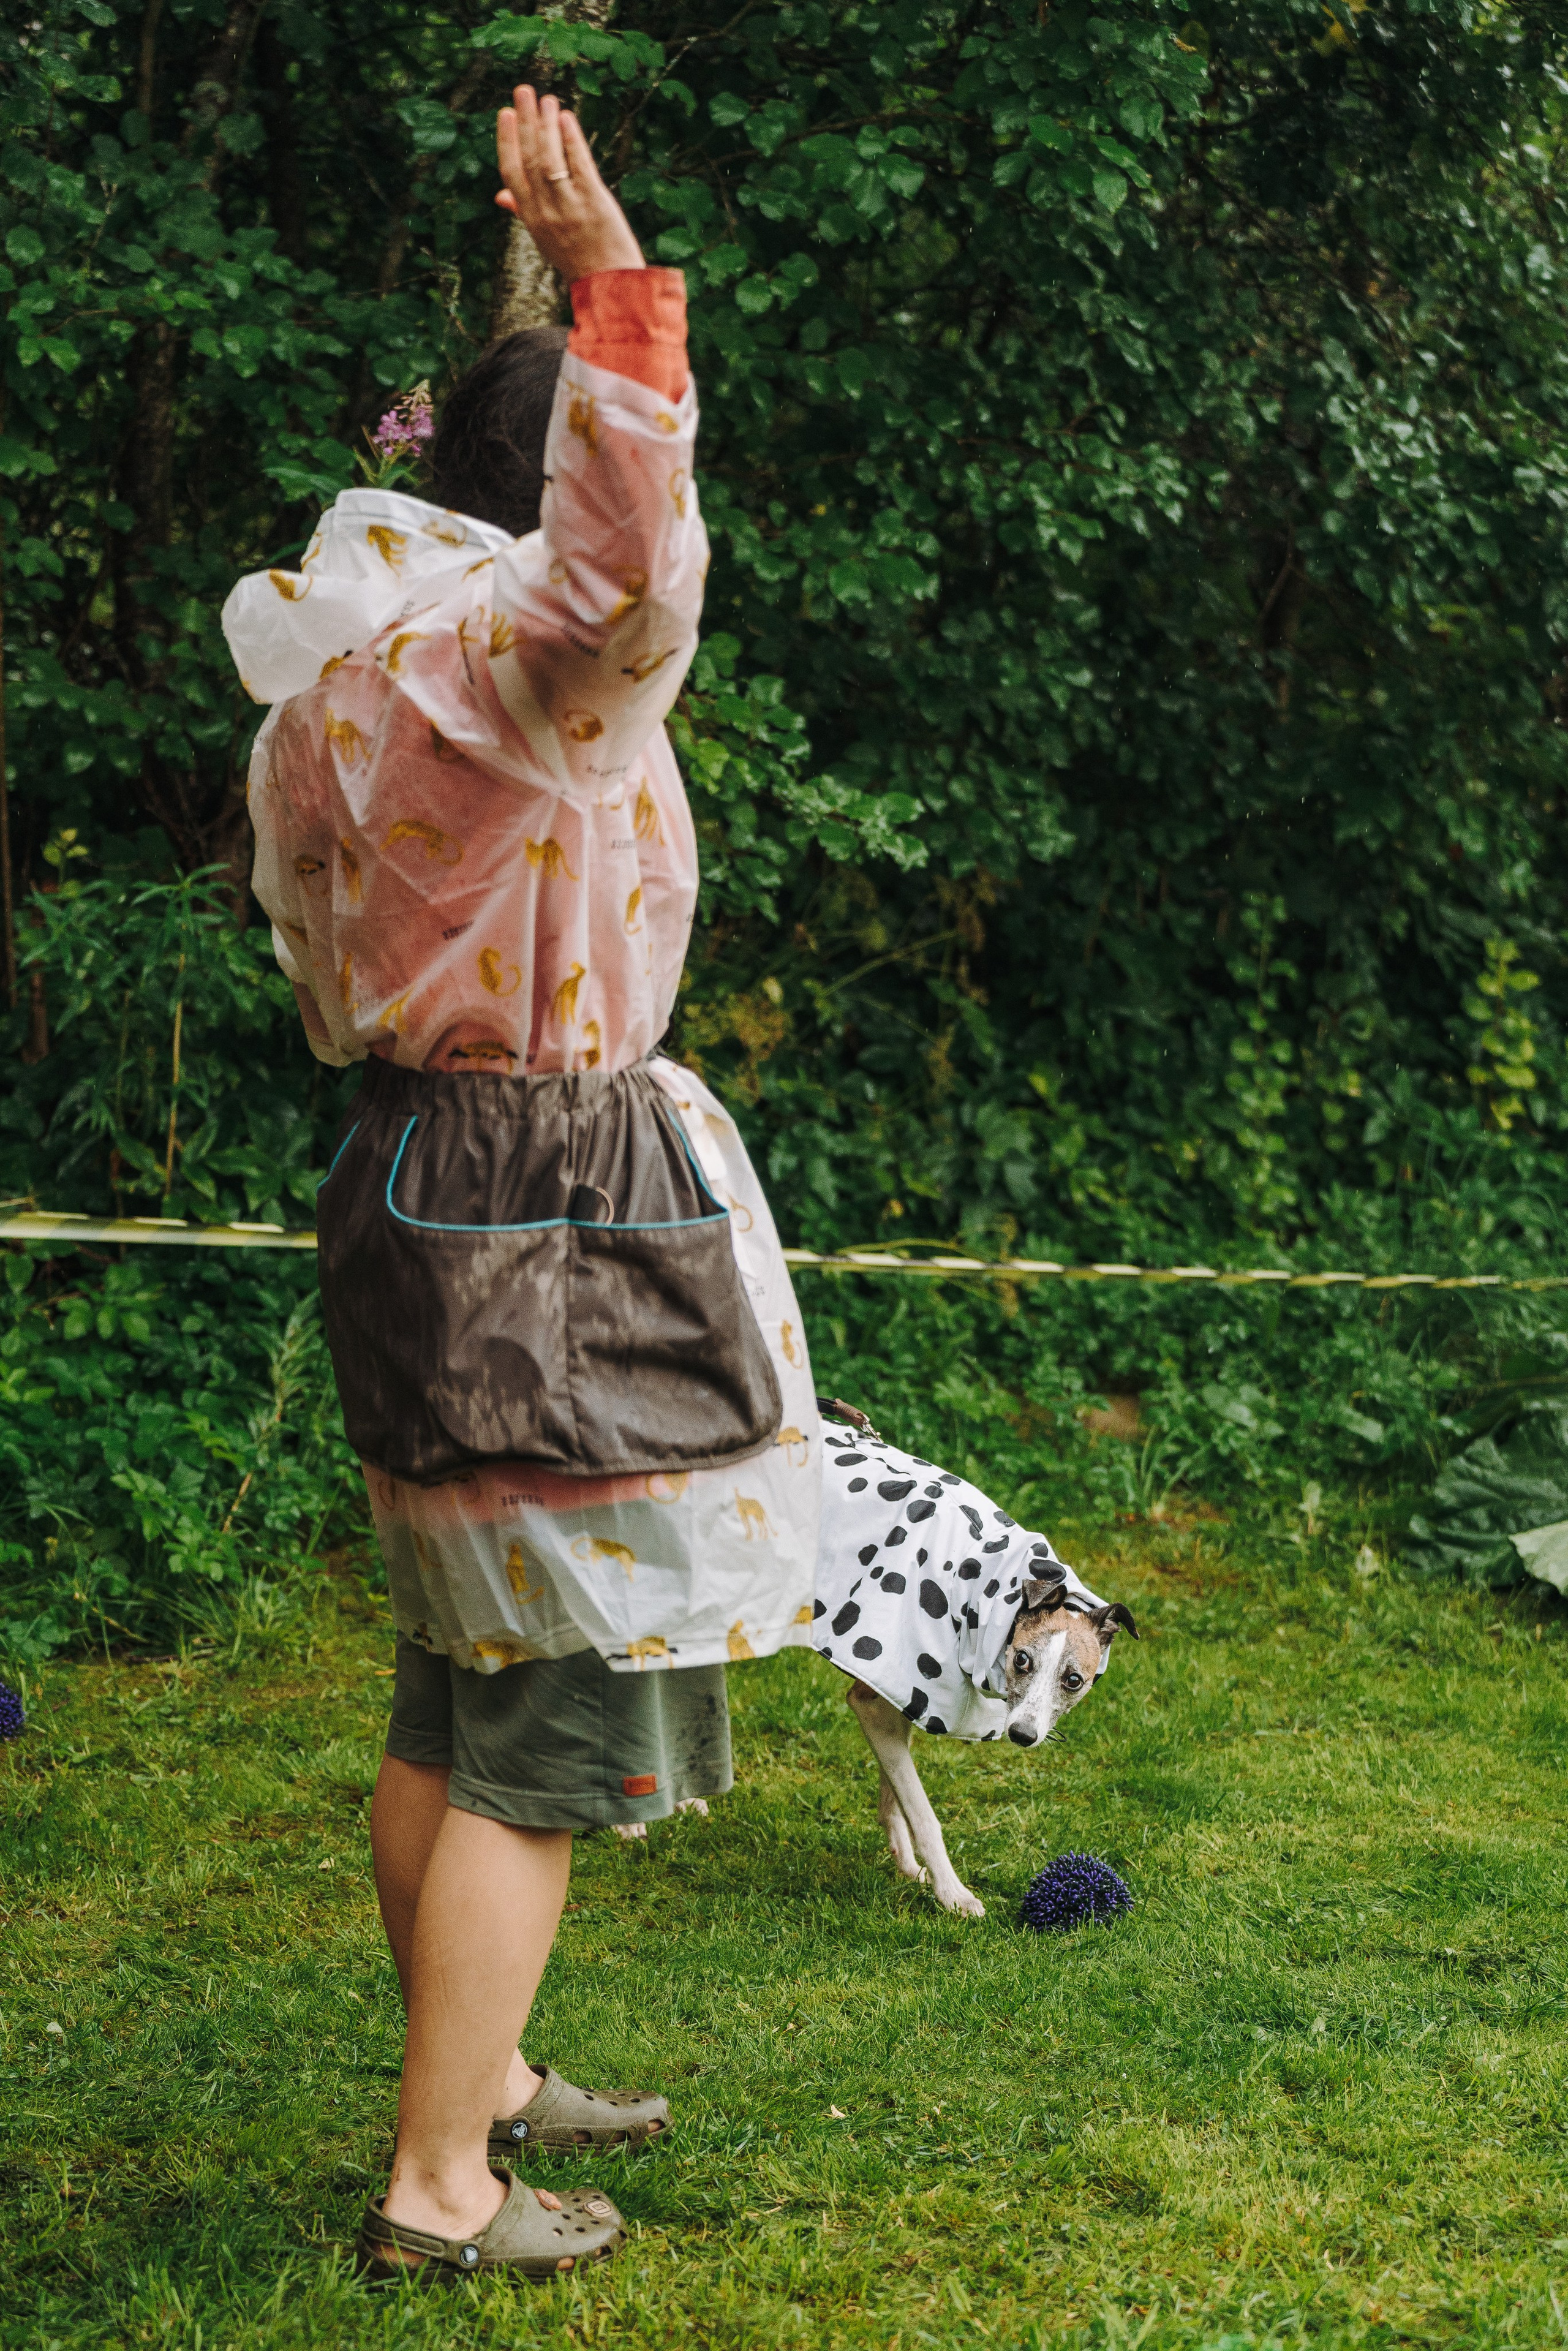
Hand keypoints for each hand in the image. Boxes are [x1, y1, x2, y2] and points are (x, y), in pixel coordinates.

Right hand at [494, 87, 643, 282]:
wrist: (608, 285)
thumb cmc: (577, 259)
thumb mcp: (544, 238)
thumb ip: (522, 211)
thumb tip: (499, 195)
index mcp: (531, 218)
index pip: (511, 173)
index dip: (507, 141)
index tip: (507, 113)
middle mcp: (546, 212)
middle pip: (529, 159)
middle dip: (526, 122)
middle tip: (524, 90)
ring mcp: (569, 208)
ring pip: (550, 159)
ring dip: (547, 125)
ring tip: (547, 99)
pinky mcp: (594, 204)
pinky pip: (579, 166)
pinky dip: (571, 141)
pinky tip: (567, 119)